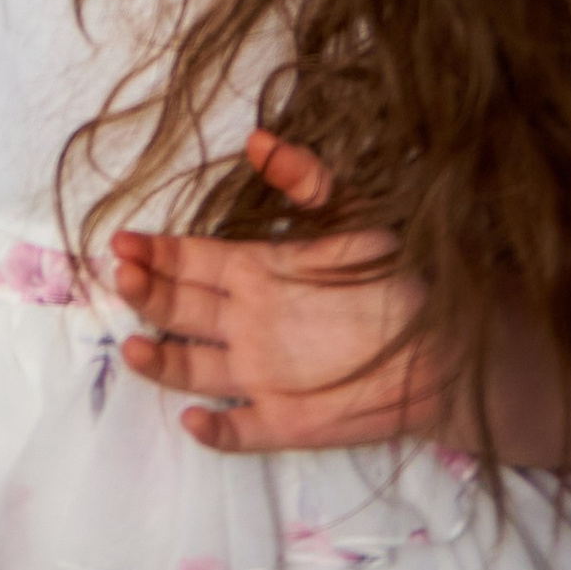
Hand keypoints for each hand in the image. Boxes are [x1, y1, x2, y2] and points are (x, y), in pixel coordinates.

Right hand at [112, 129, 439, 454]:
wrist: (449, 345)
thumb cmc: (398, 273)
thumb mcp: (355, 214)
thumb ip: (306, 180)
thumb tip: (257, 139)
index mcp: (255, 272)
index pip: (190, 261)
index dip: (154, 252)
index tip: (122, 243)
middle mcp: (247, 322)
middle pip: (180, 308)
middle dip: (147, 293)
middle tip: (123, 279)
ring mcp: (262, 374)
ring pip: (194, 368)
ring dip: (160, 359)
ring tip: (135, 346)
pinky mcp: (287, 422)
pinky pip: (242, 430)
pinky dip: (216, 429)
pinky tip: (194, 419)